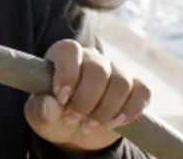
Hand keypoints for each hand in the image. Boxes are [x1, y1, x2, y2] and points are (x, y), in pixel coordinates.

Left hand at [24, 40, 150, 154]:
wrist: (76, 132)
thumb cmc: (54, 116)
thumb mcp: (40, 116)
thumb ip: (40, 109)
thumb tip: (50, 105)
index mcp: (64, 55)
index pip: (70, 50)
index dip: (67, 74)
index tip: (62, 99)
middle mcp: (91, 57)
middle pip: (99, 69)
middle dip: (86, 100)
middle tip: (74, 118)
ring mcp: (115, 70)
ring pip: (121, 82)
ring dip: (106, 110)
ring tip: (89, 126)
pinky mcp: (135, 87)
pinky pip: (142, 93)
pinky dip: (130, 112)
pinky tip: (113, 123)